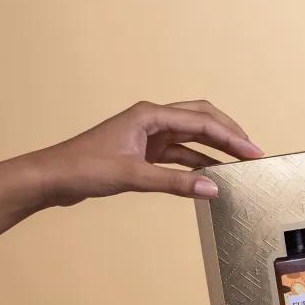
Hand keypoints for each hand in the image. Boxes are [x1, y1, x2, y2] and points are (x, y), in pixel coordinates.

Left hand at [36, 99, 264, 206]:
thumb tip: (213, 189)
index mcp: (150, 116)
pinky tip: (212, 175)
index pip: (201, 122)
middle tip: (251, 152)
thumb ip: (175, 183)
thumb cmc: (84, 168)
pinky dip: (197, 164)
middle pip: (201, 120)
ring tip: (238, 165)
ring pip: (192, 138)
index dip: (230, 137)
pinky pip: (180, 155)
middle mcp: (152, 121)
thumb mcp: (134, 176)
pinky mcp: (144, 153)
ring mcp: (148, 136)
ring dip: (215, 149)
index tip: (252, 152)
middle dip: (228, 134)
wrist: (52, 178)